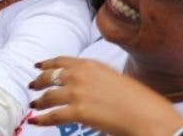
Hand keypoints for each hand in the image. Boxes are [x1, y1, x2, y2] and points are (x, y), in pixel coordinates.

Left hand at [28, 57, 182, 135]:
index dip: (47, 63)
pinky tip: (35, 121)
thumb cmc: (141, 101)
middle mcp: (80, 75)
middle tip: (32, 85)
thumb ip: (97, 78)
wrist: (150, 117)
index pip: (62, 61)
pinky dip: (42, 119)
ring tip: (34, 105)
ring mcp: (77, 92)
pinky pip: (53, 115)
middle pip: (50, 76)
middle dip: (39, 81)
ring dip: (39, 101)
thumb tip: (87, 86)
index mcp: (91, 65)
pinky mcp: (78, 111)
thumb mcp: (116, 79)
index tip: (38, 66)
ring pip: (48, 96)